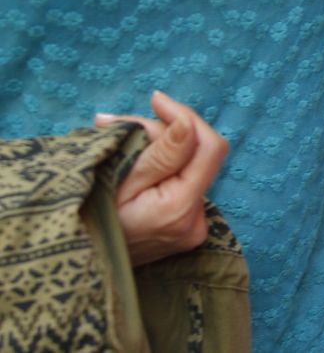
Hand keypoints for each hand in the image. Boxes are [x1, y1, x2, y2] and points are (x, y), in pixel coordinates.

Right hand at [94, 91, 228, 265]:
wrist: (74, 263)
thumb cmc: (87, 219)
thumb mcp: (117, 181)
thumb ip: (160, 153)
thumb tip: (187, 123)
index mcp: (180, 209)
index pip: (209, 148)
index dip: (186, 117)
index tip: (156, 100)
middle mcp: (196, 221)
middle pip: (197, 154)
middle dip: (165, 131)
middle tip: (119, 125)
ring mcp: (193, 228)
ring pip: (188, 166)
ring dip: (160, 146)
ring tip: (119, 143)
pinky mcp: (186, 228)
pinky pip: (182, 183)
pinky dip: (161, 166)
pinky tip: (133, 165)